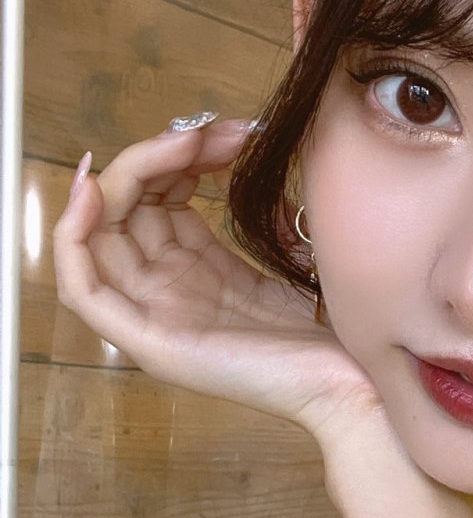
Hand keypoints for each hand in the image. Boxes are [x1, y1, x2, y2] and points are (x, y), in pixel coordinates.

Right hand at [52, 117, 385, 439]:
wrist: (355, 385)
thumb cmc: (334, 329)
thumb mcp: (285, 256)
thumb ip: (249, 213)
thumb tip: (233, 141)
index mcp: (197, 271)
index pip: (156, 201)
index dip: (175, 157)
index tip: (219, 132)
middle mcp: (167, 293)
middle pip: (124, 211)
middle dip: (156, 157)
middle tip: (206, 132)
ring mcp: (156, 320)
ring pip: (100, 237)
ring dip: (128, 175)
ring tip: (183, 144)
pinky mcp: (151, 344)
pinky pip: (84, 292)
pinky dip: (71, 240)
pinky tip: (92, 193)